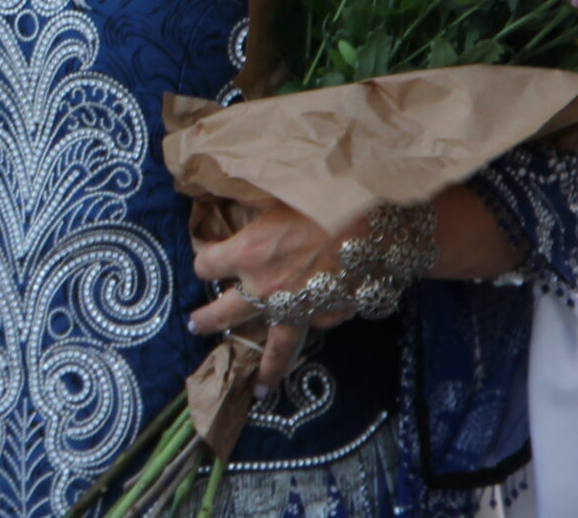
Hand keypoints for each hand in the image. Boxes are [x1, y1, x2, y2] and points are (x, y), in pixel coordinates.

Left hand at [188, 202, 358, 386]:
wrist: (381, 222)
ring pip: (277, 346)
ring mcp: (301, 308)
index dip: (204, 257)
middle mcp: (269, 288)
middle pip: (227, 313)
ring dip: (266, 368)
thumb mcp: (277, 190)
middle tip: (195, 326)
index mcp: (248, 254)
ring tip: (258, 388)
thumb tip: (226, 191)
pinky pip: (316, 326)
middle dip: (209, 319)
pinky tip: (312, 328)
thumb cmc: (325, 197)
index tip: (206, 253)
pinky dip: (312, 328)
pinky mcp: (333, 315)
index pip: (206, 264)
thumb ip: (247, 197)